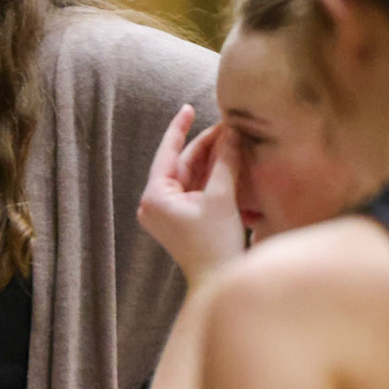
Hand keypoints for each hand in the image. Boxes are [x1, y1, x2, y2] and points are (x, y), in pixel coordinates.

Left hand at [136, 104, 244, 282]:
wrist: (217, 281)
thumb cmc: (215, 244)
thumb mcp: (222, 197)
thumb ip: (225, 160)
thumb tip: (230, 131)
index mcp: (154, 197)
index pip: (167, 153)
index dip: (179, 128)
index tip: (188, 107)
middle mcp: (155, 204)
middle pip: (182, 163)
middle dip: (206, 145)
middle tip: (230, 125)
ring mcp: (168, 212)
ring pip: (192, 176)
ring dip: (212, 159)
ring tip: (234, 139)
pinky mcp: (182, 219)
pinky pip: (196, 189)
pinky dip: (212, 176)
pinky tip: (230, 160)